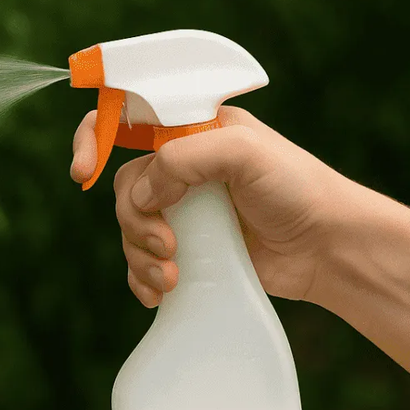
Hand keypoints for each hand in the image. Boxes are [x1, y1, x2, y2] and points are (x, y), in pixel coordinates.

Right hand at [70, 106, 352, 306]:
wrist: (327, 249)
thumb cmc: (297, 189)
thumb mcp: (244, 153)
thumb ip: (184, 158)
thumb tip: (143, 195)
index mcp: (190, 127)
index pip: (124, 118)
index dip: (92, 139)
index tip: (82, 172)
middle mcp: (182, 164)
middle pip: (123, 185)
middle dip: (133, 220)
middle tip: (165, 244)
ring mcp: (182, 208)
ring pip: (129, 227)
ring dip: (140, 255)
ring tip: (172, 277)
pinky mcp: (186, 248)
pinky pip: (141, 261)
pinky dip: (142, 278)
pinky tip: (161, 292)